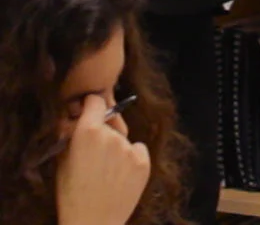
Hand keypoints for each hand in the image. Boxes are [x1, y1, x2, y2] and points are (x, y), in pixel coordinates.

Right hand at [56, 95, 150, 224]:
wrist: (93, 223)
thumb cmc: (72, 195)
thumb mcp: (62, 162)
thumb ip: (71, 136)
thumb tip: (76, 117)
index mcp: (87, 133)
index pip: (95, 101)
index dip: (92, 105)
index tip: (90, 110)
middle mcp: (111, 136)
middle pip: (110, 123)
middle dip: (104, 132)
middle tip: (95, 155)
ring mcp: (130, 148)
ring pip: (123, 139)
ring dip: (117, 148)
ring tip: (106, 172)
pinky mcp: (144, 161)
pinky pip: (137, 150)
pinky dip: (131, 158)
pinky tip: (120, 176)